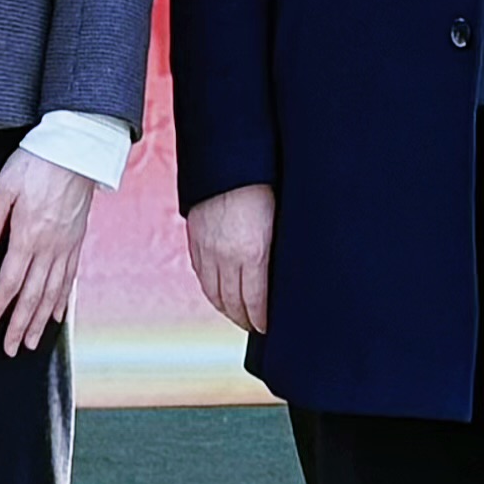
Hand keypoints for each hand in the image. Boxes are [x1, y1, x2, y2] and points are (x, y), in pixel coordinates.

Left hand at [0, 149, 100, 355]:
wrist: (78, 149)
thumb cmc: (38, 162)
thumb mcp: (5, 185)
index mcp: (28, 235)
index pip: (9, 282)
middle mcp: (49, 247)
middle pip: (32, 296)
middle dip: (20, 326)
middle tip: (11, 349)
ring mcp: (66, 246)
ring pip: (52, 293)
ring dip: (41, 321)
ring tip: (33, 343)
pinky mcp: (77, 240)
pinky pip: (70, 278)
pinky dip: (63, 301)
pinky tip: (57, 316)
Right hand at [183, 180, 278, 337]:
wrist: (229, 157)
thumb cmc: (264, 183)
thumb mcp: (281, 221)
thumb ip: (279, 251)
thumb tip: (288, 275)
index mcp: (252, 252)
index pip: (255, 302)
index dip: (261, 320)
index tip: (267, 327)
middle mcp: (226, 254)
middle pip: (232, 302)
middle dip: (244, 319)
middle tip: (254, 326)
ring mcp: (207, 248)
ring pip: (213, 293)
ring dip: (226, 309)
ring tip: (238, 316)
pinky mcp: (195, 240)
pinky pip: (201, 276)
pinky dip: (211, 291)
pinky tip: (220, 295)